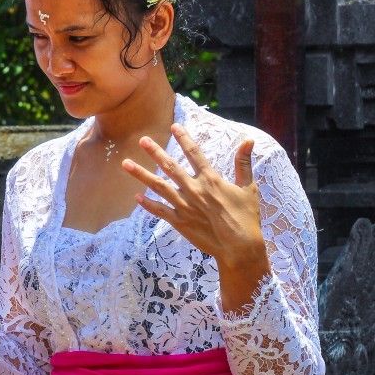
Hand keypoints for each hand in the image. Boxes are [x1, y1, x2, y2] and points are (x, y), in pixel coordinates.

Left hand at [121, 123, 268, 270]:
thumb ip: (244, 163)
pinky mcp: (179, 222)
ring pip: (158, 186)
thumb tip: (248, 140)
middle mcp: (194, 190)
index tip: (174, 126)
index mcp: (211, 180)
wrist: (238, 247)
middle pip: (170, 167)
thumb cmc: (246, 217)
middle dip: (155, 152)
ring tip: (125, 163)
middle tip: (142, 140)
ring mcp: (184, 206)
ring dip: (141, 174)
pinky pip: (159, 210)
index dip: (184, 138)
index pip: (194, 153)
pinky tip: (136, 196)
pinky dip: (147, 203)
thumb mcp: (248, 188)